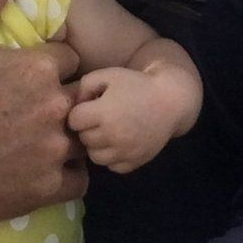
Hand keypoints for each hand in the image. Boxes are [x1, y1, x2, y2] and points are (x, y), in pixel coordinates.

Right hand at [0, 0, 86, 224]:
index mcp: (36, 66)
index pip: (68, 58)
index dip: (48, 65)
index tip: (23, 77)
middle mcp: (54, 106)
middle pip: (80, 96)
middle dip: (60, 99)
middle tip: (26, 109)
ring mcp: (54, 150)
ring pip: (82, 136)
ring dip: (66, 135)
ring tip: (35, 138)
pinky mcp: (49, 188)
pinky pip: (79, 177)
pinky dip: (64, 173)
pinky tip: (37, 166)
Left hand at [67, 66, 184, 172]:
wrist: (169, 102)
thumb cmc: (136, 84)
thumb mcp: (108, 75)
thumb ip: (84, 86)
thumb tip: (73, 105)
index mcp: (103, 113)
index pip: (73, 121)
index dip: (79, 112)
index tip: (90, 107)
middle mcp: (112, 136)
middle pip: (83, 139)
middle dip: (88, 128)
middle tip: (100, 118)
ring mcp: (124, 152)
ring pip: (95, 156)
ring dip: (97, 145)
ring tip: (108, 131)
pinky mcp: (134, 163)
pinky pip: (112, 166)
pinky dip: (113, 157)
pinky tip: (120, 142)